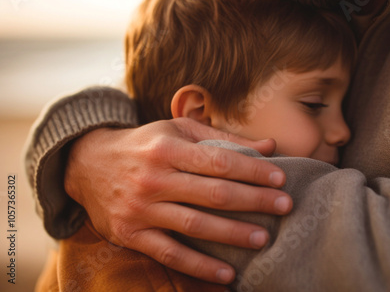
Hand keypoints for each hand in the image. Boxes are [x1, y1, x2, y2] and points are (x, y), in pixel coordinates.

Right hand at [64, 118, 291, 283]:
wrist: (88, 163)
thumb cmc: (145, 144)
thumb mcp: (178, 130)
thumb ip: (223, 138)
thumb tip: (269, 146)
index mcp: (168, 148)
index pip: (219, 161)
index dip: (253, 171)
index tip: (280, 179)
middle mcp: (154, 177)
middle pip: (212, 193)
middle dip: (253, 201)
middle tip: (285, 207)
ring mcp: (141, 208)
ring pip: (194, 225)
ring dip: (232, 235)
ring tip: (263, 239)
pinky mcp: (130, 234)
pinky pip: (169, 253)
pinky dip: (198, 266)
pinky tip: (226, 275)